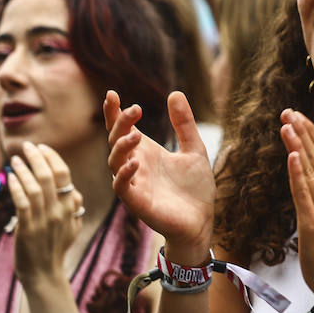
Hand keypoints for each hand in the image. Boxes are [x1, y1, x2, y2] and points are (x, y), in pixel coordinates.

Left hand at [7, 142, 83, 284]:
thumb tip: (74, 192)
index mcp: (71, 208)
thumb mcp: (72, 228)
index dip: (53, 158)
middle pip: (51, 177)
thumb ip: (74, 209)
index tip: (42, 148)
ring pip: (36, 187)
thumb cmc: (55, 250)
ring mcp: (44, 220)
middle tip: (27, 146)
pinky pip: (22, 203)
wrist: (44, 275)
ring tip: (15, 159)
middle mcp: (60, 211)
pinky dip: (16, 188)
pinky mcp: (28, 228)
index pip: (64, 175)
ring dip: (25, 170)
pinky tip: (9, 178)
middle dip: (38, 158)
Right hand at [106, 90, 214, 264]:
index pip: (123, 129)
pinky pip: (122, 187)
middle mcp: (135, 165)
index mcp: (146, 151)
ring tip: (135, 136)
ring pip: (114, 162)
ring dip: (122, 147)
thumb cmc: (195, 187)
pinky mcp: (137, 202)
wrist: (202, 219)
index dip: (114, 112)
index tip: (111, 93)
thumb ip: (184, 124)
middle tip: (134, 109)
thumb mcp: (194, 149)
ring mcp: (134, 183)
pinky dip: (124, 175)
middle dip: (120, 124)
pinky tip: (134, 164)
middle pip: (116, 140)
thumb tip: (175, 93)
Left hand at [281, 110, 313, 293]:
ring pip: (310, 169)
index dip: (312, 133)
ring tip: (286, 125)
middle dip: (302, 131)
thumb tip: (306, 166)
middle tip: (288, 112)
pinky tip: (291, 156)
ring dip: (297, 144)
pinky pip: (304, 192)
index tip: (298, 116)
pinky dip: (298, 173)